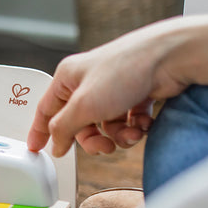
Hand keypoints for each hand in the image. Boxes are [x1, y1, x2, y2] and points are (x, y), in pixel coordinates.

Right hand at [26, 21, 189, 156]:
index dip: (40, 131)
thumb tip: (55, 144)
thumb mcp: (83, 106)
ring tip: (130, 134)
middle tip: (104, 147)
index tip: (37, 148)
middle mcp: (88, 82)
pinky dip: (135, 127)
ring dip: (118, 135)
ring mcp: (112, 88)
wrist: (170, 59)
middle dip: (93, 139)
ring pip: (106, 126)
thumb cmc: (124, 70)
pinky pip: (127, 121)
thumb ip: (63, 128)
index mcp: (68, 78)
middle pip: (80, 124)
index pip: (46, 109)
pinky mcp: (135, 93)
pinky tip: (142, 123)